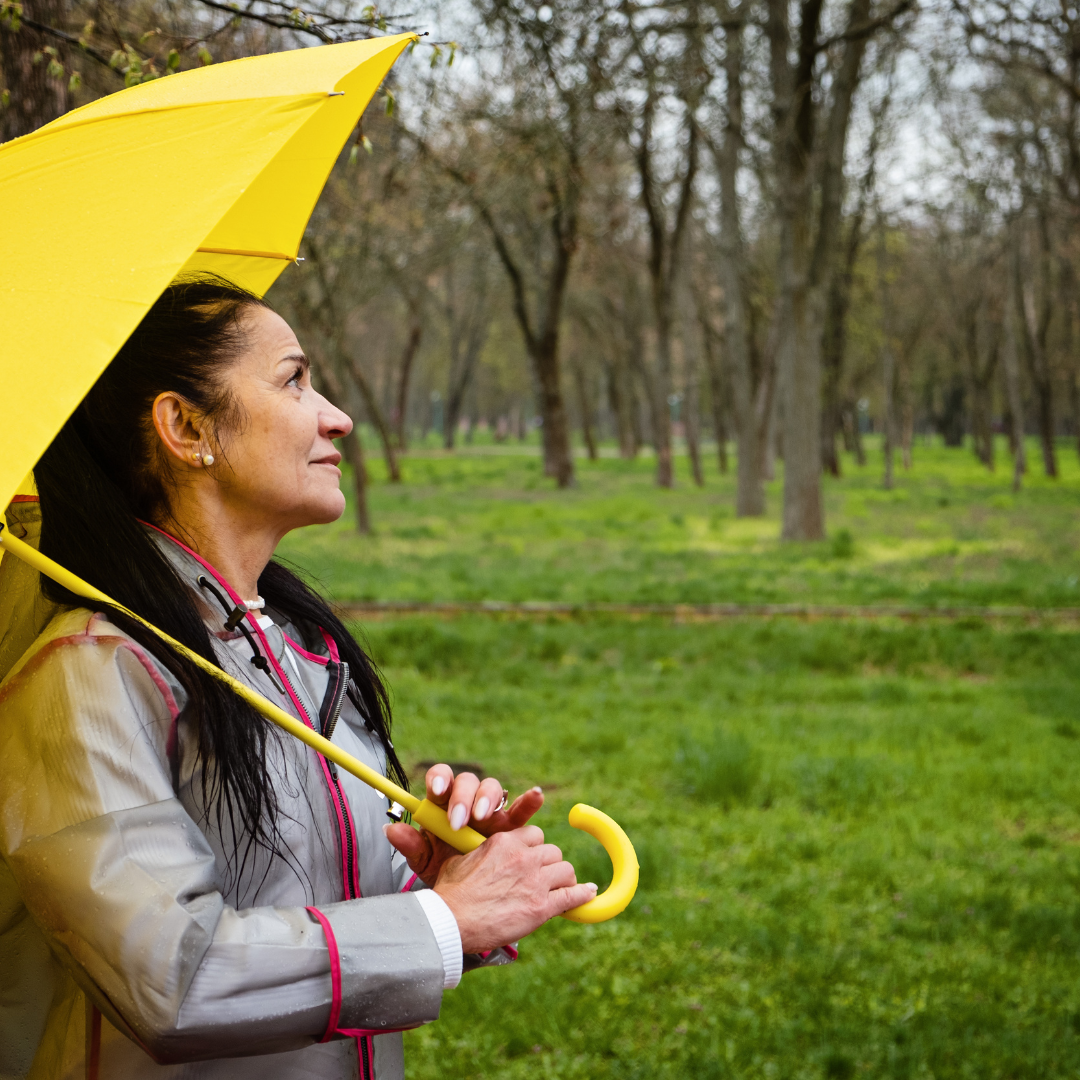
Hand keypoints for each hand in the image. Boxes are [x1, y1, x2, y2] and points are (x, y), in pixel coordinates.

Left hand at [384, 765, 543, 887]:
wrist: (467, 897)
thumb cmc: (444, 872)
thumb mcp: (426, 863)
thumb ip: (411, 846)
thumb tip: (390, 829)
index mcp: (443, 805)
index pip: (440, 780)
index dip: (440, 780)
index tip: (438, 791)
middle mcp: (467, 801)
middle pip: (467, 782)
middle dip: (463, 796)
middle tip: (459, 819)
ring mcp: (491, 810)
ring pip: (492, 789)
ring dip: (488, 798)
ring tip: (485, 816)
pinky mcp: (512, 824)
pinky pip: (522, 808)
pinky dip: (529, 800)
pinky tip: (535, 796)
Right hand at [431, 826, 597, 951]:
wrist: (450, 922)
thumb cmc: (451, 894)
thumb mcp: (462, 861)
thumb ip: (481, 853)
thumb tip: (482, 856)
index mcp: (505, 842)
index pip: (535, 835)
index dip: (535, 848)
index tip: (531, 860)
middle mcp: (523, 857)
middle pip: (553, 852)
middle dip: (550, 865)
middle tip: (543, 879)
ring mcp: (534, 882)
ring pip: (566, 870)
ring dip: (563, 880)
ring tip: (560, 889)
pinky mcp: (542, 907)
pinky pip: (573, 896)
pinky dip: (583, 895)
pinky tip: (589, 893)